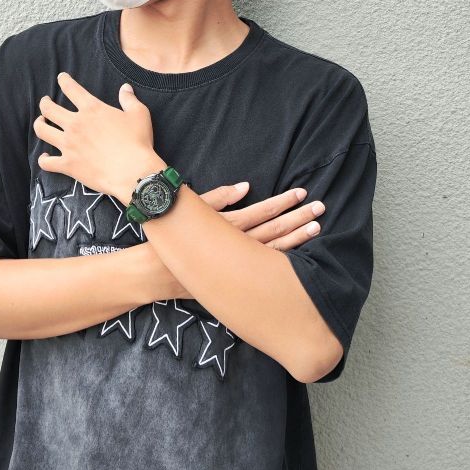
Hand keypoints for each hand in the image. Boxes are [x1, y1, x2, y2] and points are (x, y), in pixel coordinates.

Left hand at [34, 73, 161, 200]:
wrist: (132, 172)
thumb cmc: (138, 142)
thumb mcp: (139, 114)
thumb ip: (129, 99)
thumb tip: (125, 88)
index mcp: (92, 109)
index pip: (72, 89)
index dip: (64, 81)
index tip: (61, 78)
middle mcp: (76, 124)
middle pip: (49, 109)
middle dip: (44, 103)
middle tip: (45, 102)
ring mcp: (69, 145)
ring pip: (42, 131)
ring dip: (39, 124)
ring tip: (40, 122)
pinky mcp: (68, 165)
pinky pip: (46, 162)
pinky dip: (43, 159)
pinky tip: (44, 156)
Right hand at [146, 182, 325, 299]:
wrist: (149, 274)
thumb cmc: (167, 238)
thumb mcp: (190, 213)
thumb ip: (218, 198)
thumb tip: (246, 187)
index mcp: (225, 231)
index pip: (262, 214)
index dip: (284, 204)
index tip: (302, 194)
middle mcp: (234, 251)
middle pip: (274, 232)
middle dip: (299, 220)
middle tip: (320, 209)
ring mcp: (235, 270)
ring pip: (273, 252)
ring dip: (296, 239)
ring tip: (316, 228)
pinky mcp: (232, 282)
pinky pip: (263, 270)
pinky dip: (281, 260)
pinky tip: (297, 254)